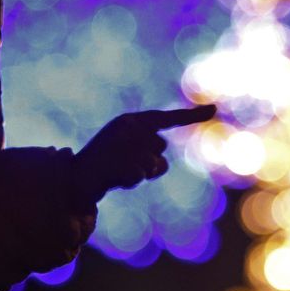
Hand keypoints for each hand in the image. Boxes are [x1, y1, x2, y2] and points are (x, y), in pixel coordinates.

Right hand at [72, 104, 217, 205]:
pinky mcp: (121, 160)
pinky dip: (131, 180)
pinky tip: (115, 177)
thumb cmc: (102, 165)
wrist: (74, 178)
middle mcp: (129, 127)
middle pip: (160, 147)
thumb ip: (146, 151)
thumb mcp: (125, 152)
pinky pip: (141, 175)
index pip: (166, 117)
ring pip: (154, 164)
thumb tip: (159, 163)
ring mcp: (125, 144)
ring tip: (119, 171)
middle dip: (150, 160)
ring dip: (142, 172)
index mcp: (129, 121)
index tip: (215, 110)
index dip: (192, 115)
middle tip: (126, 164)